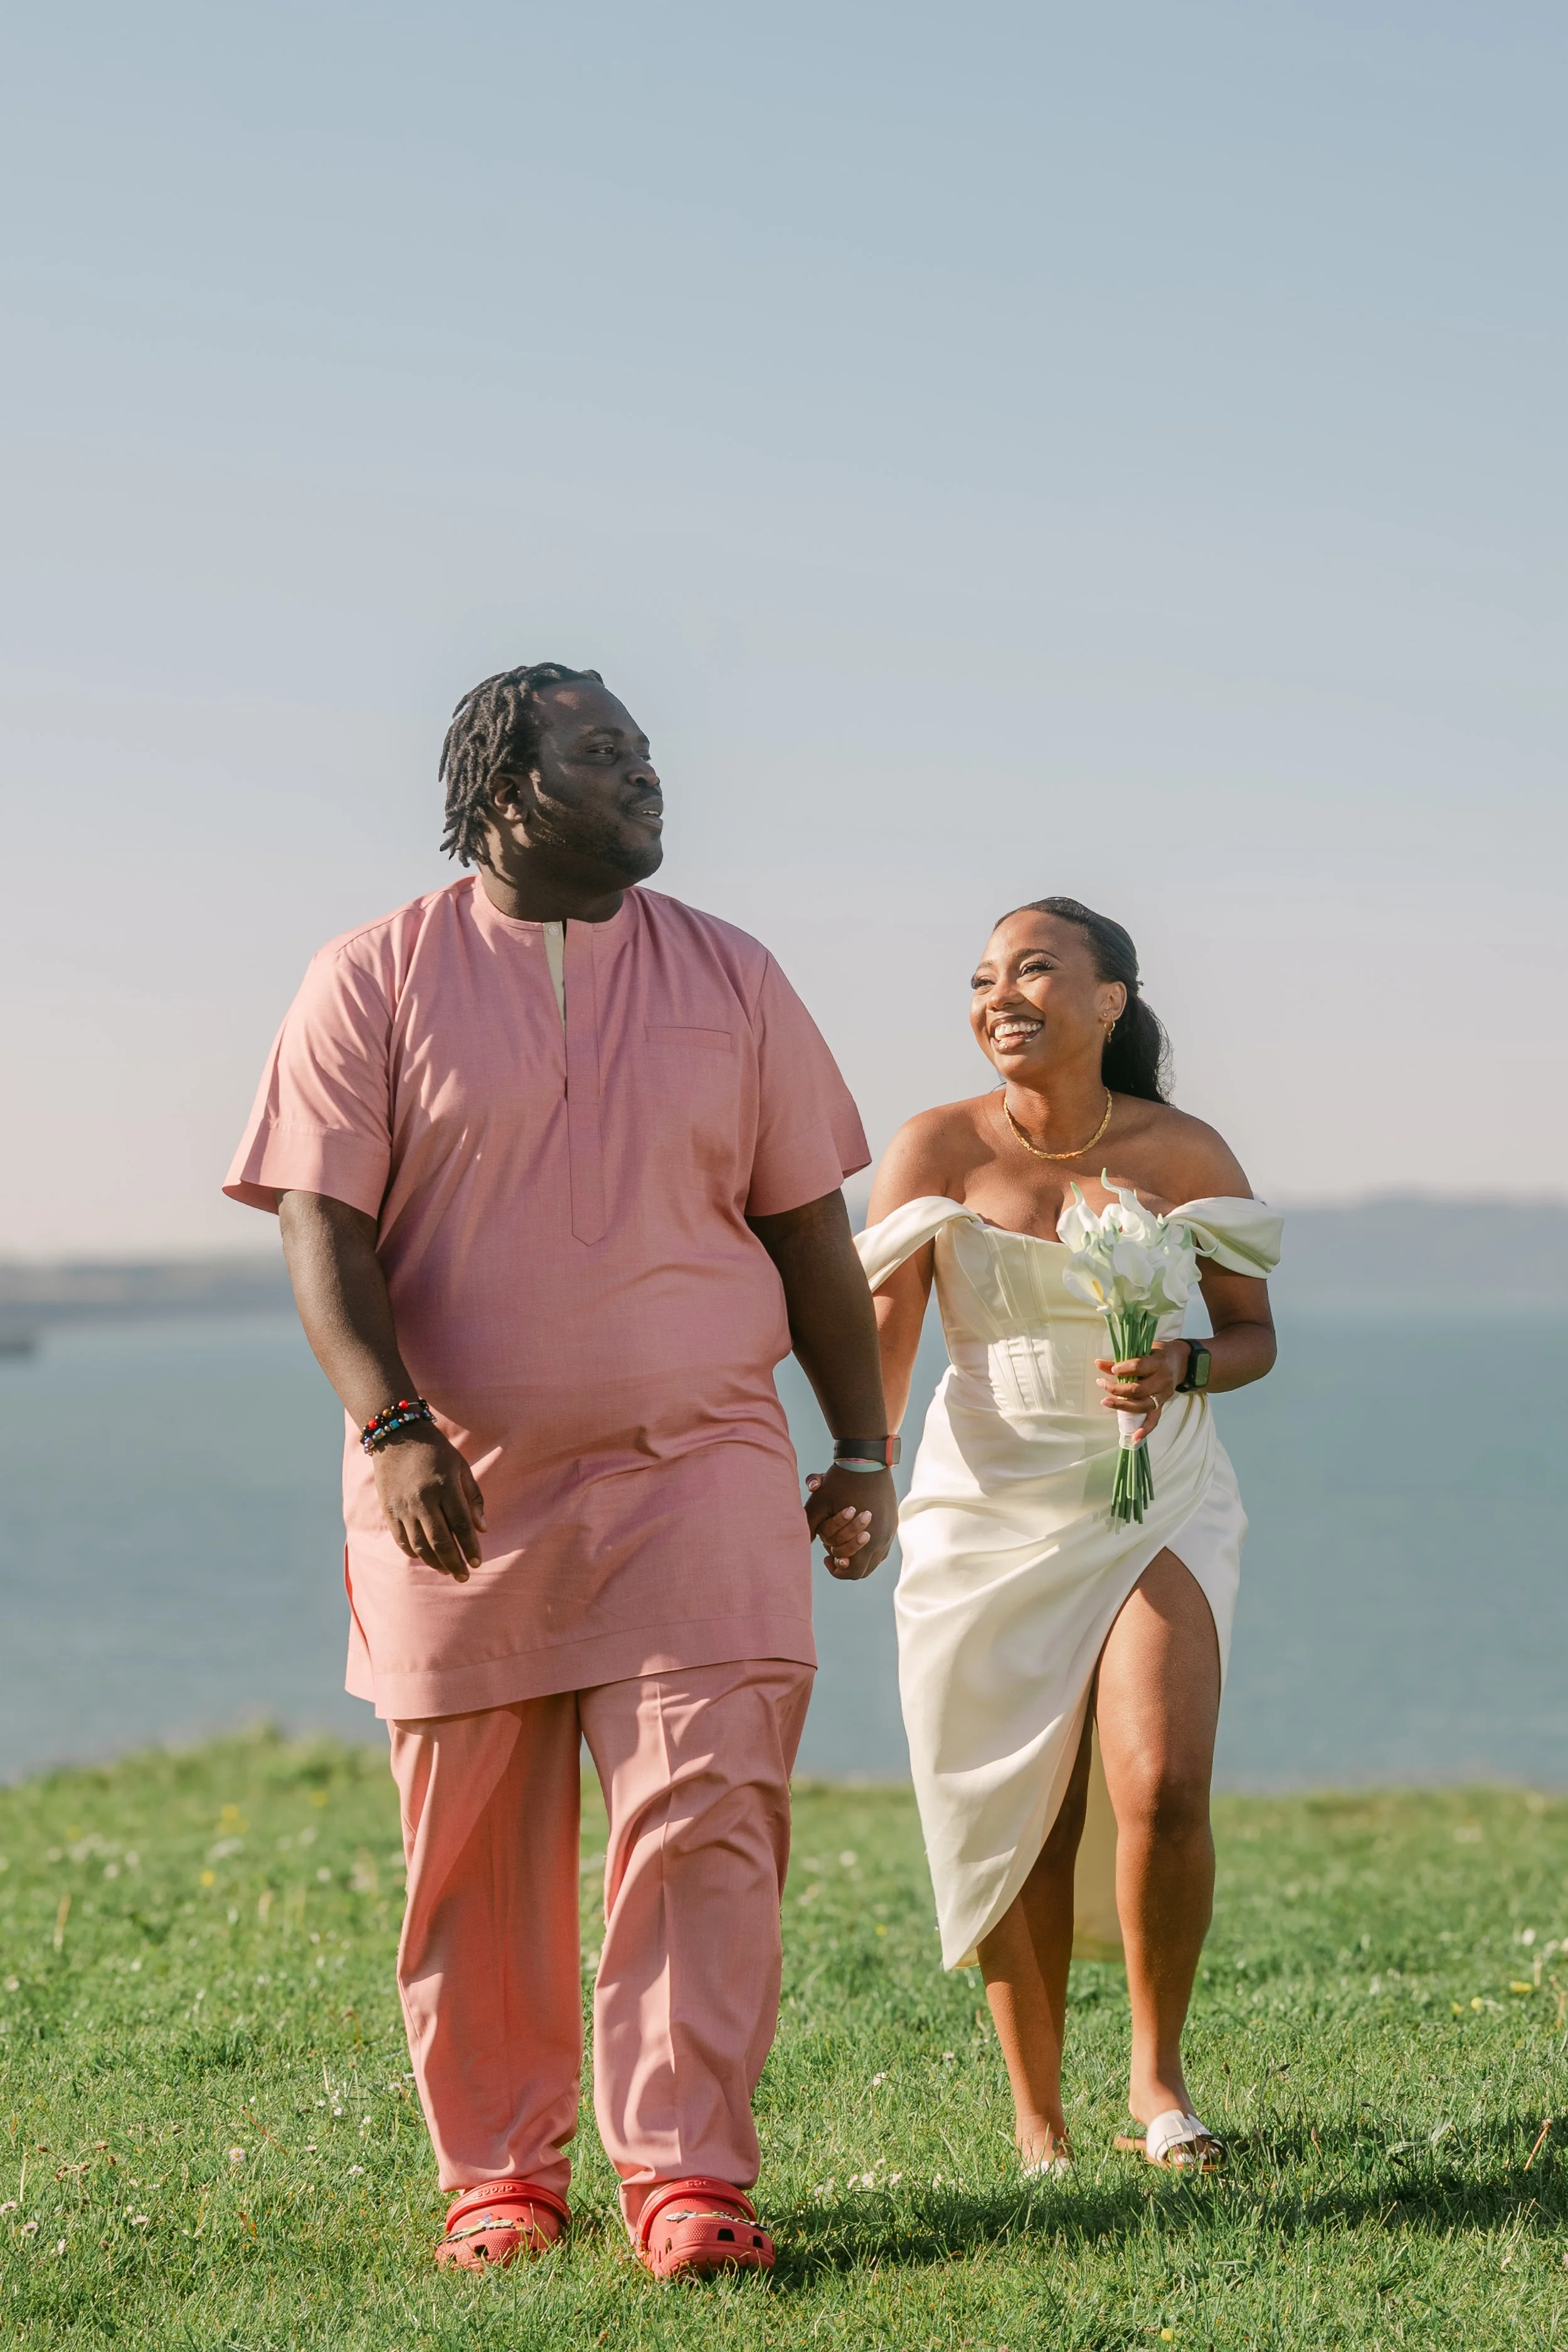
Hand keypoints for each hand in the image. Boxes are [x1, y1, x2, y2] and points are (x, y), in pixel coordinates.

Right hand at [371, 1425, 485, 1580]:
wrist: (397, 1436)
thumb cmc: (436, 1452)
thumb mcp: (461, 1467)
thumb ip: (473, 1498)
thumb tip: (482, 1529)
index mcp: (445, 1487)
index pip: (461, 1525)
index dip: (470, 1547)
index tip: (477, 1562)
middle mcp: (423, 1499)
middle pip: (441, 1540)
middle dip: (454, 1562)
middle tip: (464, 1577)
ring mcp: (404, 1506)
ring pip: (420, 1545)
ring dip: (435, 1562)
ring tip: (447, 1571)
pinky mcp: (389, 1510)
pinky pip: (401, 1539)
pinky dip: (414, 1553)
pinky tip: (426, 1558)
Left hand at [804, 1464, 896, 1581]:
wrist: (866, 1458)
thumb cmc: (841, 1482)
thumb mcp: (819, 1504)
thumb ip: (809, 1526)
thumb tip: (801, 1543)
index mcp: (867, 1541)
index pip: (854, 1572)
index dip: (838, 1571)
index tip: (827, 1558)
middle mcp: (883, 1539)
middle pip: (866, 1569)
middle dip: (848, 1565)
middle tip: (833, 1554)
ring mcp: (890, 1530)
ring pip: (876, 1557)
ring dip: (860, 1556)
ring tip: (844, 1545)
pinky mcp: (893, 1520)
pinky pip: (883, 1543)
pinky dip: (870, 1546)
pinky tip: (857, 1535)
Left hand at [1095, 1339, 1190, 1447]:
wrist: (1180, 1362)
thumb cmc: (1158, 1355)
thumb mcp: (1143, 1351)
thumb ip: (1121, 1360)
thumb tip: (1098, 1363)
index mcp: (1158, 1363)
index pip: (1139, 1367)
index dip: (1123, 1369)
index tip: (1111, 1369)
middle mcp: (1162, 1381)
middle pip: (1138, 1389)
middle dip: (1117, 1389)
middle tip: (1102, 1383)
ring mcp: (1163, 1395)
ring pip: (1142, 1405)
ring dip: (1122, 1406)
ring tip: (1106, 1402)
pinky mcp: (1162, 1405)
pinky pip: (1154, 1419)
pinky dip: (1145, 1430)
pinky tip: (1135, 1438)